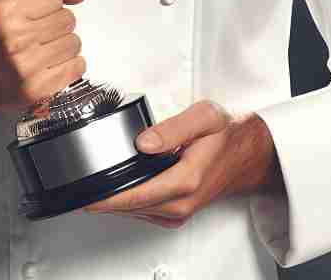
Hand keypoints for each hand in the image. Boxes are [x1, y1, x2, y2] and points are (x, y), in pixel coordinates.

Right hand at [0, 0, 86, 115]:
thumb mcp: (5, 0)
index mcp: (3, 11)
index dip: (46, 3)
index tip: (32, 13)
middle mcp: (14, 38)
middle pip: (67, 19)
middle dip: (54, 24)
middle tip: (35, 33)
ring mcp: (27, 66)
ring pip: (74, 42)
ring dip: (62, 44)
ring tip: (40, 50)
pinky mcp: (38, 89)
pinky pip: (77, 66)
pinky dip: (68, 64)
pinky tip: (48, 64)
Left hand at [85, 101, 275, 227]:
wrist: (249, 153)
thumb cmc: (228, 134)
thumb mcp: (204, 117)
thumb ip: (172, 128)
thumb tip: (143, 143)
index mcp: (184, 180)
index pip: (133, 196)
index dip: (103, 197)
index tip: (83, 192)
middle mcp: (181, 202)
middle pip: (128, 208)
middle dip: (102, 198)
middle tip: (81, 181)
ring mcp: (179, 212)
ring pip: (134, 212)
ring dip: (114, 201)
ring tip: (98, 181)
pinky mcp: (177, 213)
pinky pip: (144, 212)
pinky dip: (129, 202)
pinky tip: (124, 185)